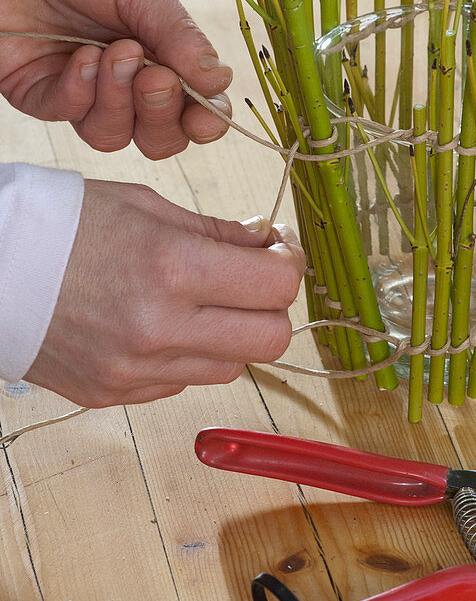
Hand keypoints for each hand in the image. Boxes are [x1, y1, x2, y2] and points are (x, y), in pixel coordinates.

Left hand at [0, 0, 232, 158]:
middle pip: (156, 136)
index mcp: (163, 53)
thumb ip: (180, 36)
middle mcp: (126, 79)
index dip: (204, 120)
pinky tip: (82, 57)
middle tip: (156, 79)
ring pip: (111, 135)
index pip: (193, 105)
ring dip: (118, 101)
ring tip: (115, 53)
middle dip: (161, 115)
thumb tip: (218, 81)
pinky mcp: (39, 90)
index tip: (205, 117)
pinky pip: (66, 114)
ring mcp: (83, 88)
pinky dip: (79, 91)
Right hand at [25, 180, 305, 406]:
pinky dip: (188, 354)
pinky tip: (162, 322)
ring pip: (231, 367)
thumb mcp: (145, 206)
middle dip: (273, 307)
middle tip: (254, 279)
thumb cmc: (61, 223)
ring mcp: (135, 369)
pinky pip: (183, 382)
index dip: (289, 265)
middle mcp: (159, 328)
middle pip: (269, 340)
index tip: (280, 250)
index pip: (276, 287)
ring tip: (202, 300)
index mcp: (172, 268)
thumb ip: (215, 232)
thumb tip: (267, 244)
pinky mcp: (115, 394)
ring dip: (232, 333)